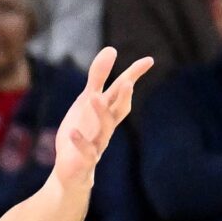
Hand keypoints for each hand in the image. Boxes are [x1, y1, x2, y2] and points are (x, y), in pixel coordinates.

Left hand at [52, 46, 150, 187]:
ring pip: (104, 130)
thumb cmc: (82, 132)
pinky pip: (86, 152)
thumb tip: (111, 49)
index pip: (122, 92)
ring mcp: (97, 144)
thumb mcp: (86, 102)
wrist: (72, 171)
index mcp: (107, 112)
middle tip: (128, 82)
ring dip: (101, 115)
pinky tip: (72, 132)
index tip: (149, 60)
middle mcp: (106, 127)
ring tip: (94, 99)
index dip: (134, 76)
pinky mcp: (84, 160)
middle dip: (124, 97)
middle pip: (119, 110)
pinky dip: (80, 142)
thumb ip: (97, 77)